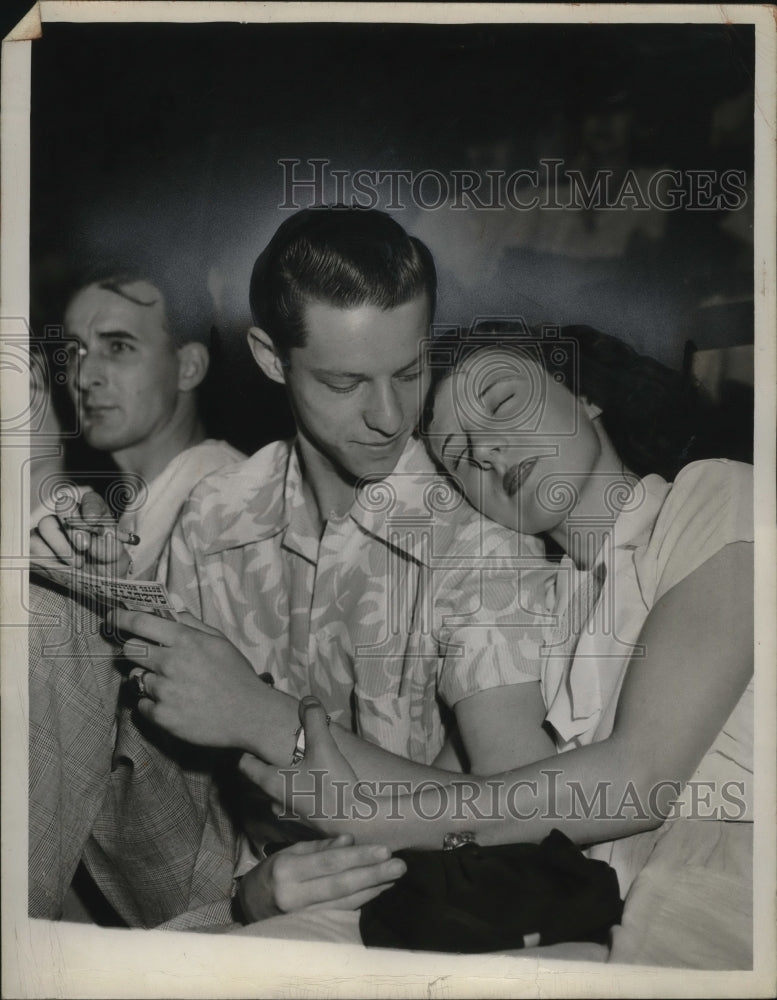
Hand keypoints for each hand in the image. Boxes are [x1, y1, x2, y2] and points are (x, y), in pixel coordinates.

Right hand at [31, 489, 130, 576]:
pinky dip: (48, 557)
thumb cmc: (107, 565)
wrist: (94, 583)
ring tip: (78, 564)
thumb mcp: (116, 558)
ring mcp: (53, 528)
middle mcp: (72, 516)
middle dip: (74, 527)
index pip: (91, 500)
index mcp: (95, 514)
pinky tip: (62, 567)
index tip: (92, 520)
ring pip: (46, 524)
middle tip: (84, 546)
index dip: (90, 507)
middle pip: (64, 507)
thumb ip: (109, 547)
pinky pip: (34, 543)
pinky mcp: (38, 544)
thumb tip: (92, 543)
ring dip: (61, 546)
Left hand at [112, 608, 267, 748]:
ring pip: (137, 679)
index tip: (111, 618)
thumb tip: (172, 613)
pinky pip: (142, 705)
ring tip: (173, 687)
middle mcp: (171, 663)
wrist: (251, 716)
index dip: (120, 618)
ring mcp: (164, 691)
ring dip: (148, 680)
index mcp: (185, 640)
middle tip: (148, 658)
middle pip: (130, 650)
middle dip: (135, 651)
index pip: (140, 623)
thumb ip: (193, 625)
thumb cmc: (237, 676)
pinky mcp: (162, 716)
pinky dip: (152, 704)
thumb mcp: (220, 642)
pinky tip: (174, 704)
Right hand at [237, 834, 405, 921]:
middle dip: (373, 875)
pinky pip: (339, 914)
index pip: (329, 862)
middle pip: (340, 884)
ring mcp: (300, 916)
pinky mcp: (307, 929)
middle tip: (399, 865)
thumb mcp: (290, 852)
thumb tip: (350, 841)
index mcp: (288, 869)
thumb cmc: (272, 873)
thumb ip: (321, 847)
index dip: (358, 857)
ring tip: (393, 877)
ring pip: (343, 902)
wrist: (247, 907)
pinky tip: (377, 891)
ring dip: (372, 889)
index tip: (384, 850)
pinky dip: (361, 902)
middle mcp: (294, 895)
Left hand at [239, 697, 364, 838]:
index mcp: (272, 782)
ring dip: (286, 781)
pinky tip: (317, 787)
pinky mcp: (307, 824)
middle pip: (263, 779)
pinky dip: (301, 794)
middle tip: (280, 750)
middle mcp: (276, 800)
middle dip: (270, 764)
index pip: (245, 765)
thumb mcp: (323, 746)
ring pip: (280, 793)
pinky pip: (296, 805)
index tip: (251, 741)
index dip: (246, 751)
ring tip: (300, 767)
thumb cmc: (332, 785)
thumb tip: (308, 700)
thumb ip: (314, 720)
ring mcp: (290, 815)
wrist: (356, 822)